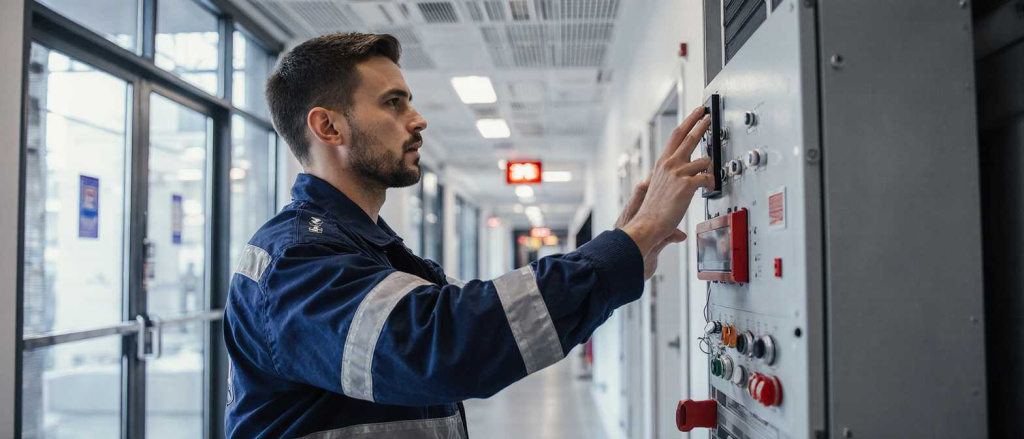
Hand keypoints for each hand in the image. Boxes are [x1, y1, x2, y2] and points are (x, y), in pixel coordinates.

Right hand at [620, 105, 713, 268]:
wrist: (648, 223)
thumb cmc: (653, 210)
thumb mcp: (658, 186)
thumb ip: (671, 177)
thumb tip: (680, 175)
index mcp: (663, 163)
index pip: (677, 136)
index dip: (688, 122)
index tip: (696, 114)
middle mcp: (670, 164)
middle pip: (688, 136)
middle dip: (700, 123)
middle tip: (707, 116)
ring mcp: (678, 173)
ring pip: (704, 160)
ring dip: (709, 168)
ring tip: (709, 177)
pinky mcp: (687, 185)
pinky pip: (707, 178)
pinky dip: (711, 182)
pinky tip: (709, 187)